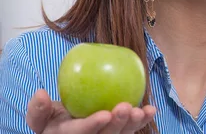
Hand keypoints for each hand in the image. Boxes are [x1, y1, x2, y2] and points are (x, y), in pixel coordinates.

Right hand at [26, 89, 155, 133]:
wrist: (66, 129)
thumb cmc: (54, 121)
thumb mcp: (41, 118)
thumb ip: (38, 110)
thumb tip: (40, 93)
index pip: (80, 133)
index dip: (92, 126)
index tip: (105, 114)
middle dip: (117, 126)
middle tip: (125, 108)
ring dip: (133, 124)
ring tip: (141, 111)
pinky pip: (131, 130)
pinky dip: (142, 121)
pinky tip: (150, 110)